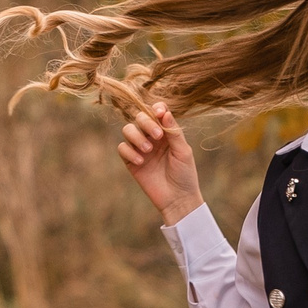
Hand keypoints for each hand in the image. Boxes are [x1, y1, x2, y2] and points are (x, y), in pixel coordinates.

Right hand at [117, 103, 203, 225]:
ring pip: (128, 130)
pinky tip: (141, 161)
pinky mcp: (131, 161)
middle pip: (140, 117)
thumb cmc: (184, 174)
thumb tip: (164, 111)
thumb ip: (173, 132)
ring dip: (136, 136)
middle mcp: (152, 137)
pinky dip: (129, 152)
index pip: (156, 112)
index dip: (156, 108)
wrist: (177, 199)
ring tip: (148, 150)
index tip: (159, 113)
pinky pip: (122, 148)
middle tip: (158, 136)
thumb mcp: (183, 151)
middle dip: (146, 122)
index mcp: (166, 132)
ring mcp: (140, 148)